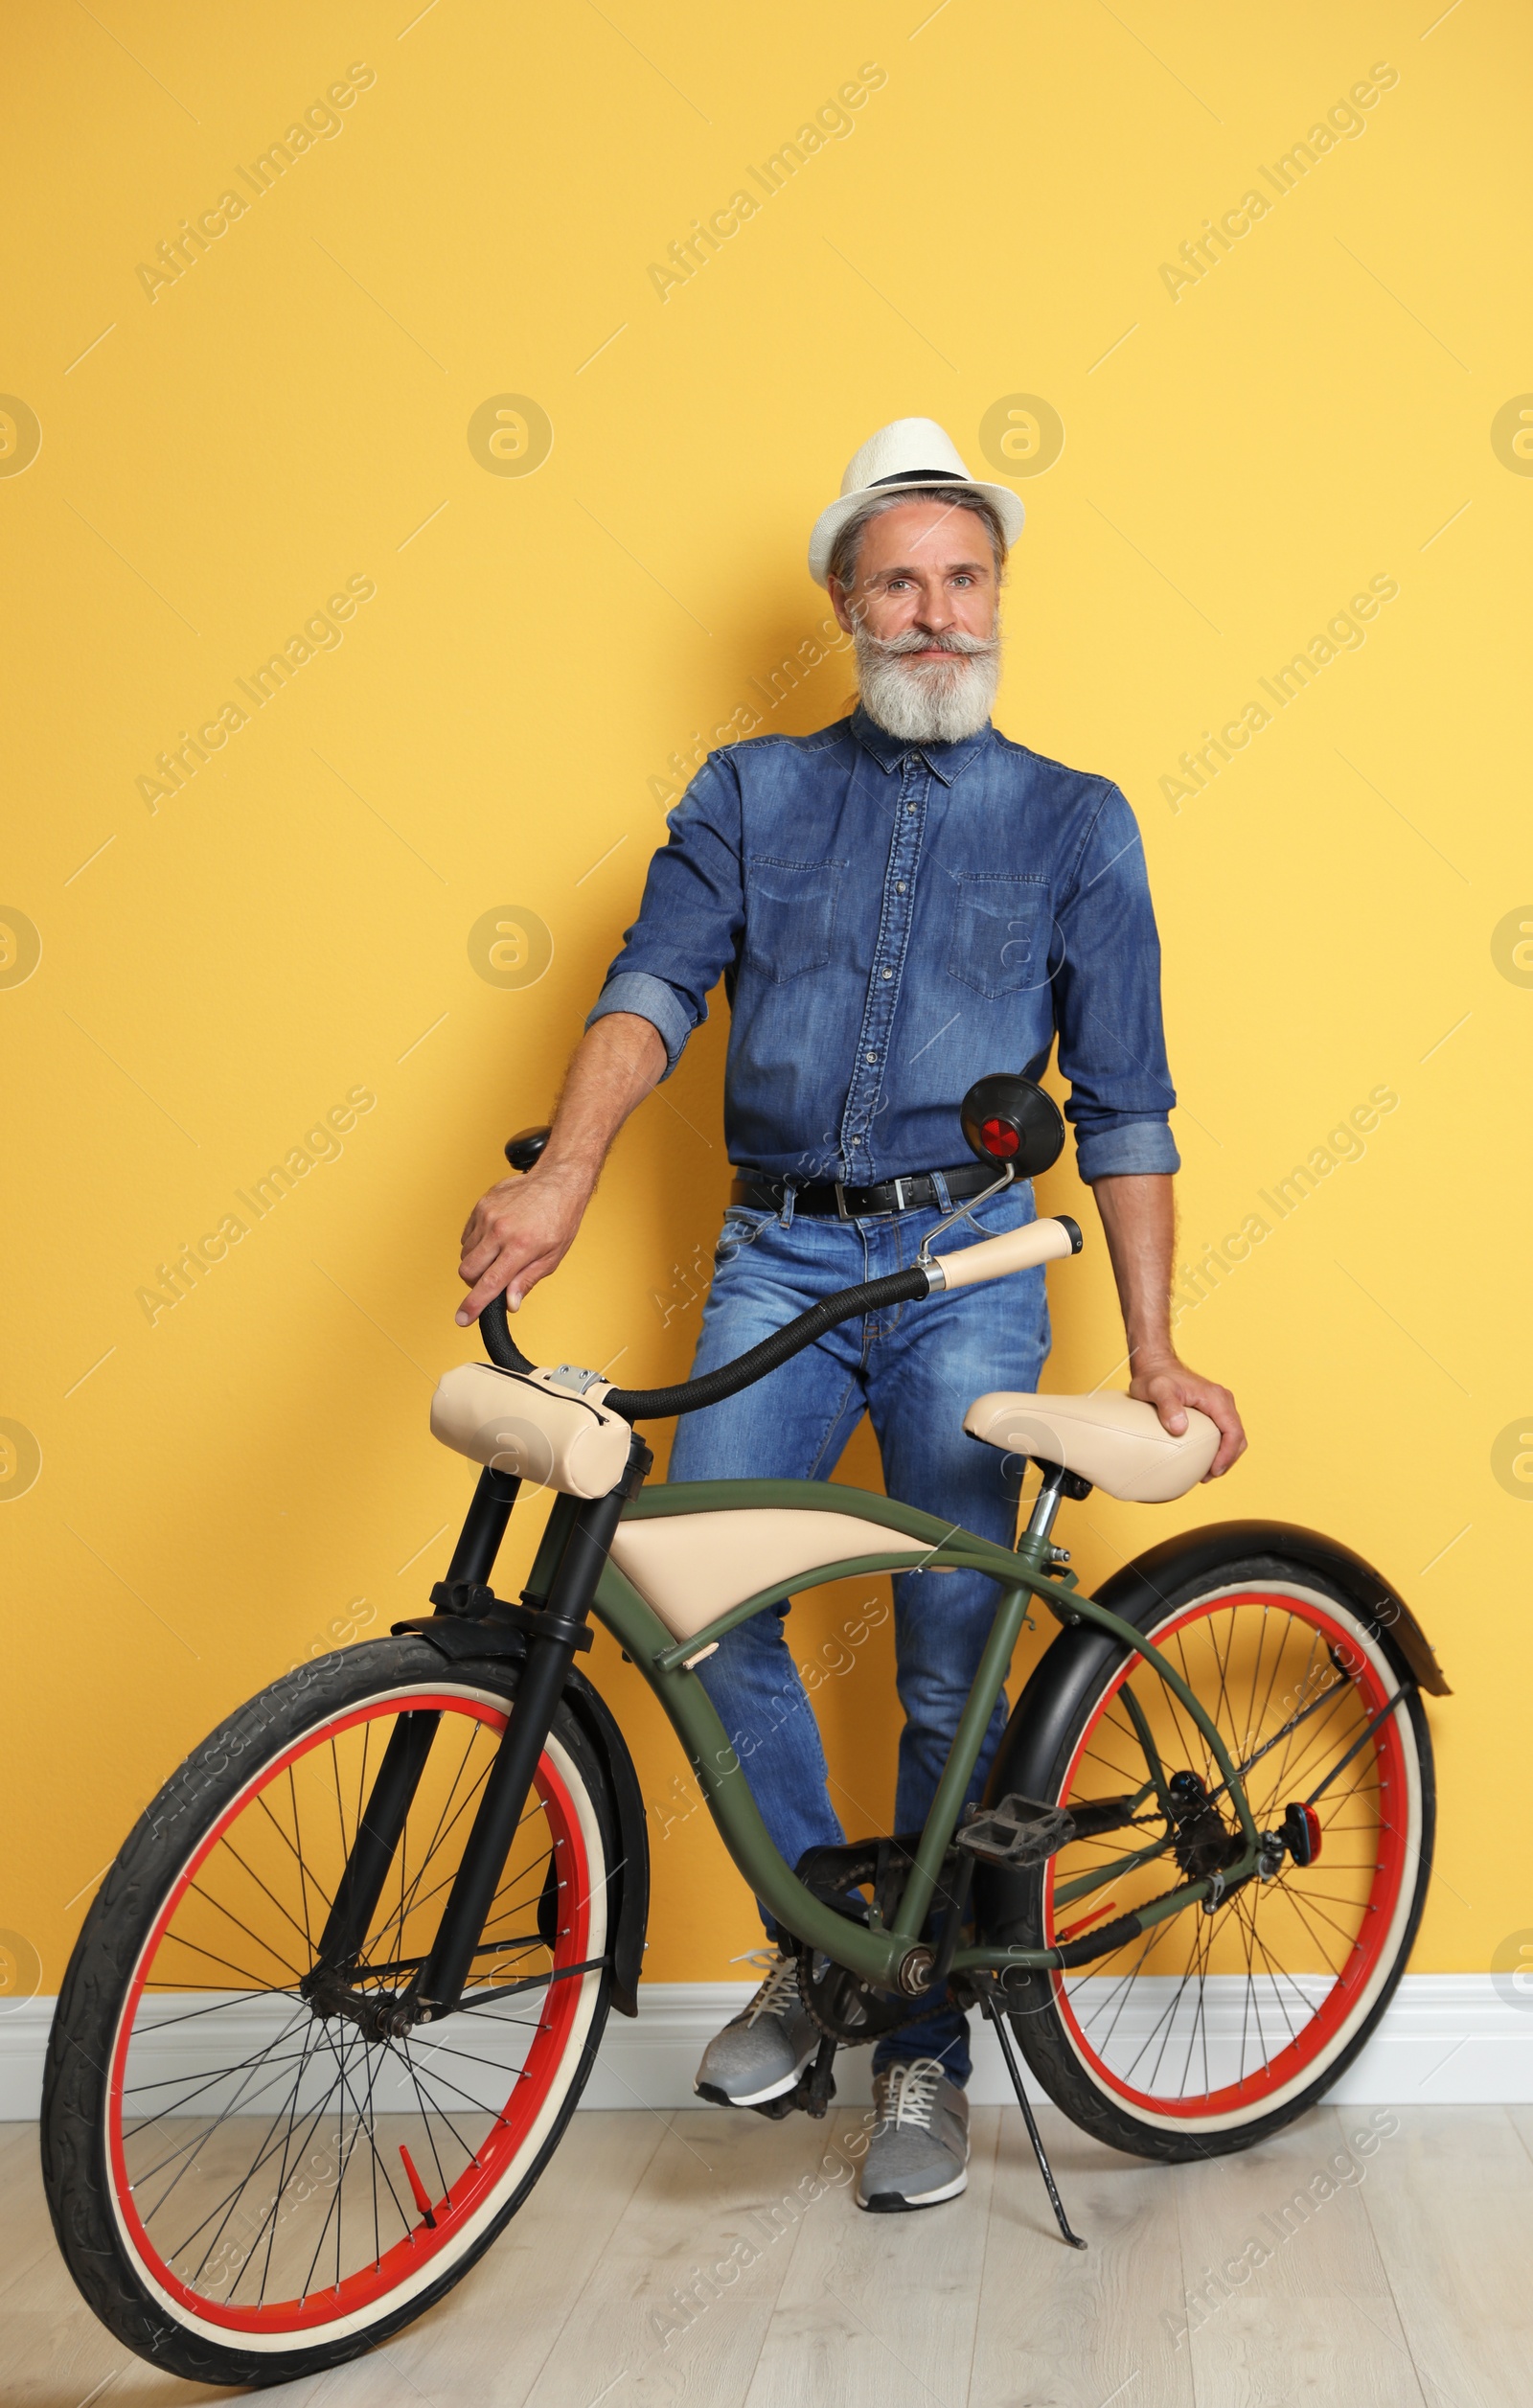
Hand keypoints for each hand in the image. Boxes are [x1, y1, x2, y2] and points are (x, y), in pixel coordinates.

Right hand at [455, 1166, 588, 1326]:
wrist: (557, 1181)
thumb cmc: (559, 1219)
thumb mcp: (552, 1256)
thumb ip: (527, 1280)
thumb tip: (510, 1304)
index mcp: (521, 1247)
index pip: (489, 1283)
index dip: (474, 1305)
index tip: (462, 1319)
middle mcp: (500, 1231)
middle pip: (468, 1271)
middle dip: (474, 1283)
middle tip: (492, 1280)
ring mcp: (487, 1216)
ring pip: (465, 1254)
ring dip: (477, 1263)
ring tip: (499, 1254)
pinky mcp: (481, 1205)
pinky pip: (467, 1236)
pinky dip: (476, 1244)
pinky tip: (495, 1238)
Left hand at [1129, 1355, 1245, 1477]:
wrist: (1155, 1365)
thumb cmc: (1155, 1377)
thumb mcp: (1156, 1389)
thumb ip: (1167, 1406)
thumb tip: (1180, 1428)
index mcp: (1216, 1398)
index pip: (1233, 1431)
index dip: (1228, 1455)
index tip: (1214, 1471)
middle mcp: (1223, 1400)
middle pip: (1238, 1437)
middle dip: (1228, 1459)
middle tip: (1208, 1476)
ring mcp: (1220, 1405)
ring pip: (1233, 1436)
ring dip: (1225, 1455)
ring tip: (1206, 1473)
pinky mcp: (1213, 1409)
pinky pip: (1224, 1431)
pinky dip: (1219, 1447)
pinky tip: (1203, 1459)